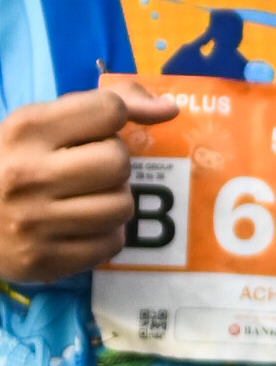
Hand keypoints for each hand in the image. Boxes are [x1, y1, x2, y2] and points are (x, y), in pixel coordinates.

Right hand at [0, 81, 183, 292]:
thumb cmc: (10, 162)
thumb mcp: (40, 123)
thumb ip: (102, 105)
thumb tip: (169, 109)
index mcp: (26, 130)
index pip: (109, 110)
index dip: (113, 120)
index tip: (96, 132)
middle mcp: (27, 175)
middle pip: (119, 162)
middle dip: (114, 164)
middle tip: (88, 171)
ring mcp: (33, 222)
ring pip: (122, 206)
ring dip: (114, 200)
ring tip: (86, 198)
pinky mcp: (43, 260)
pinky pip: (111, 244)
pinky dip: (105, 234)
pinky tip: (80, 226)